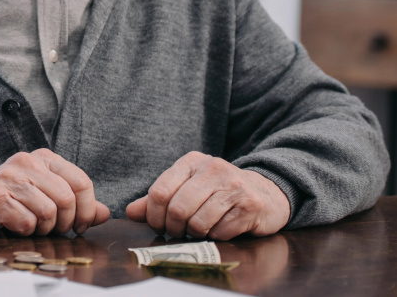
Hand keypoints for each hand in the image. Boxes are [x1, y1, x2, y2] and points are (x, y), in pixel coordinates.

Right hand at [0, 149, 109, 235]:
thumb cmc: (17, 196)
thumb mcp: (49, 191)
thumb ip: (78, 202)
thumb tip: (105, 214)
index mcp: (44, 157)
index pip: (82, 182)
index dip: (87, 209)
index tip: (81, 225)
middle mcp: (27, 162)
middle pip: (67, 199)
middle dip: (66, 222)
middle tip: (57, 229)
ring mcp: (10, 177)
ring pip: (48, 213)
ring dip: (46, 228)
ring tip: (37, 226)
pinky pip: (27, 223)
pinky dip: (27, 231)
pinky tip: (19, 225)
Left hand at [125, 152, 289, 239]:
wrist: (265, 194)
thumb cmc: (219, 193)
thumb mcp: (187, 188)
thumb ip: (158, 199)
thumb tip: (131, 212)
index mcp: (191, 161)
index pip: (159, 191)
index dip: (153, 215)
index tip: (159, 225)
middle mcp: (212, 168)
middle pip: (177, 209)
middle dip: (174, 229)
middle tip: (178, 233)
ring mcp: (233, 185)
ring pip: (197, 222)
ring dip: (195, 234)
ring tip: (200, 230)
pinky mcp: (250, 204)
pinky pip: (220, 231)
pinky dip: (216, 236)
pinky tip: (221, 228)